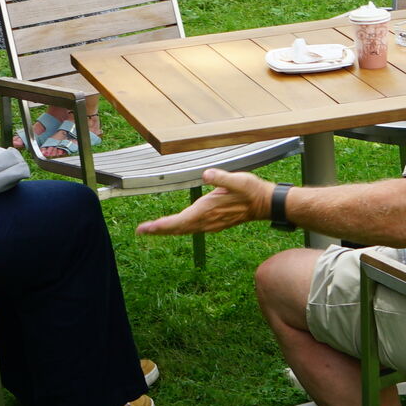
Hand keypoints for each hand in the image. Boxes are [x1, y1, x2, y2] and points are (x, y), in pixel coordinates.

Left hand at [136, 169, 268, 236]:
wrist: (264, 204)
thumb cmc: (251, 191)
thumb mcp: (238, 180)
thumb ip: (221, 178)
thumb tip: (206, 174)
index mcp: (208, 210)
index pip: (180, 221)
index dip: (162, 225)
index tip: (147, 228)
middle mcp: (207, 220)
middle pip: (178, 228)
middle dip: (158, 230)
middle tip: (140, 231)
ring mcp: (210, 224)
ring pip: (184, 230)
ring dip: (167, 230)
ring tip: (151, 229)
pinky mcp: (214, 223)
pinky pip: (191, 228)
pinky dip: (179, 228)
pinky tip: (175, 226)